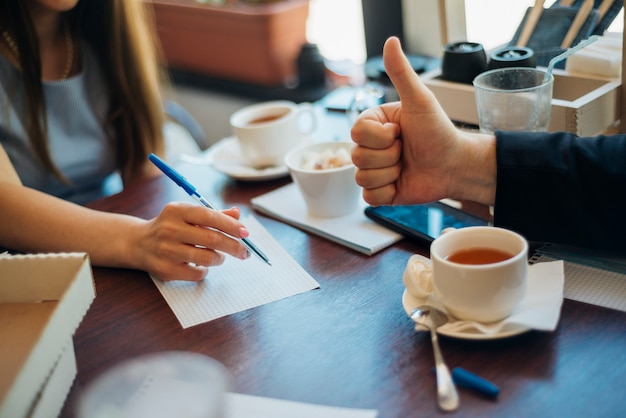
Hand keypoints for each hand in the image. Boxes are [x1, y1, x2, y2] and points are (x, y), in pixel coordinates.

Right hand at [135, 203, 249, 281]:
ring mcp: (166, 251)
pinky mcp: (166, 270)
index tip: (246, 233)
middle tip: (245, 252)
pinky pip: (198, 273)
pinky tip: (200, 264)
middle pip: (212, 239)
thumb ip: (214, 215)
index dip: (231, 225)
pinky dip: (205, 270)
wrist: (139, 243)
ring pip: (207, 257)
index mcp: (177, 211)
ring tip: (218, 256)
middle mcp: (170, 229)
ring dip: (220, 258)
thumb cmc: (171, 227)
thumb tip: (237, 214)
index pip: (209, 216)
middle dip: (234, 246)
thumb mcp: (188, 215)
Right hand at [351, 37, 493, 205]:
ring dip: (390, 173)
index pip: (357, 132)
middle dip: (388, 155)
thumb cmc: (439, 131)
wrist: (455, 164)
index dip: (381, 136)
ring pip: (362, 177)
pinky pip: (369, 197)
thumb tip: (391, 42)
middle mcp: (370, 147)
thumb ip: (401, 73)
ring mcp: (374, 170)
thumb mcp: (420, 100)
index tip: (400, 132)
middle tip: (406, 150)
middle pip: (357, 156)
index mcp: (374, 124)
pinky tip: (401, 181)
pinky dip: (387, 191)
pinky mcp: (380, 192)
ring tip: (406, 165)